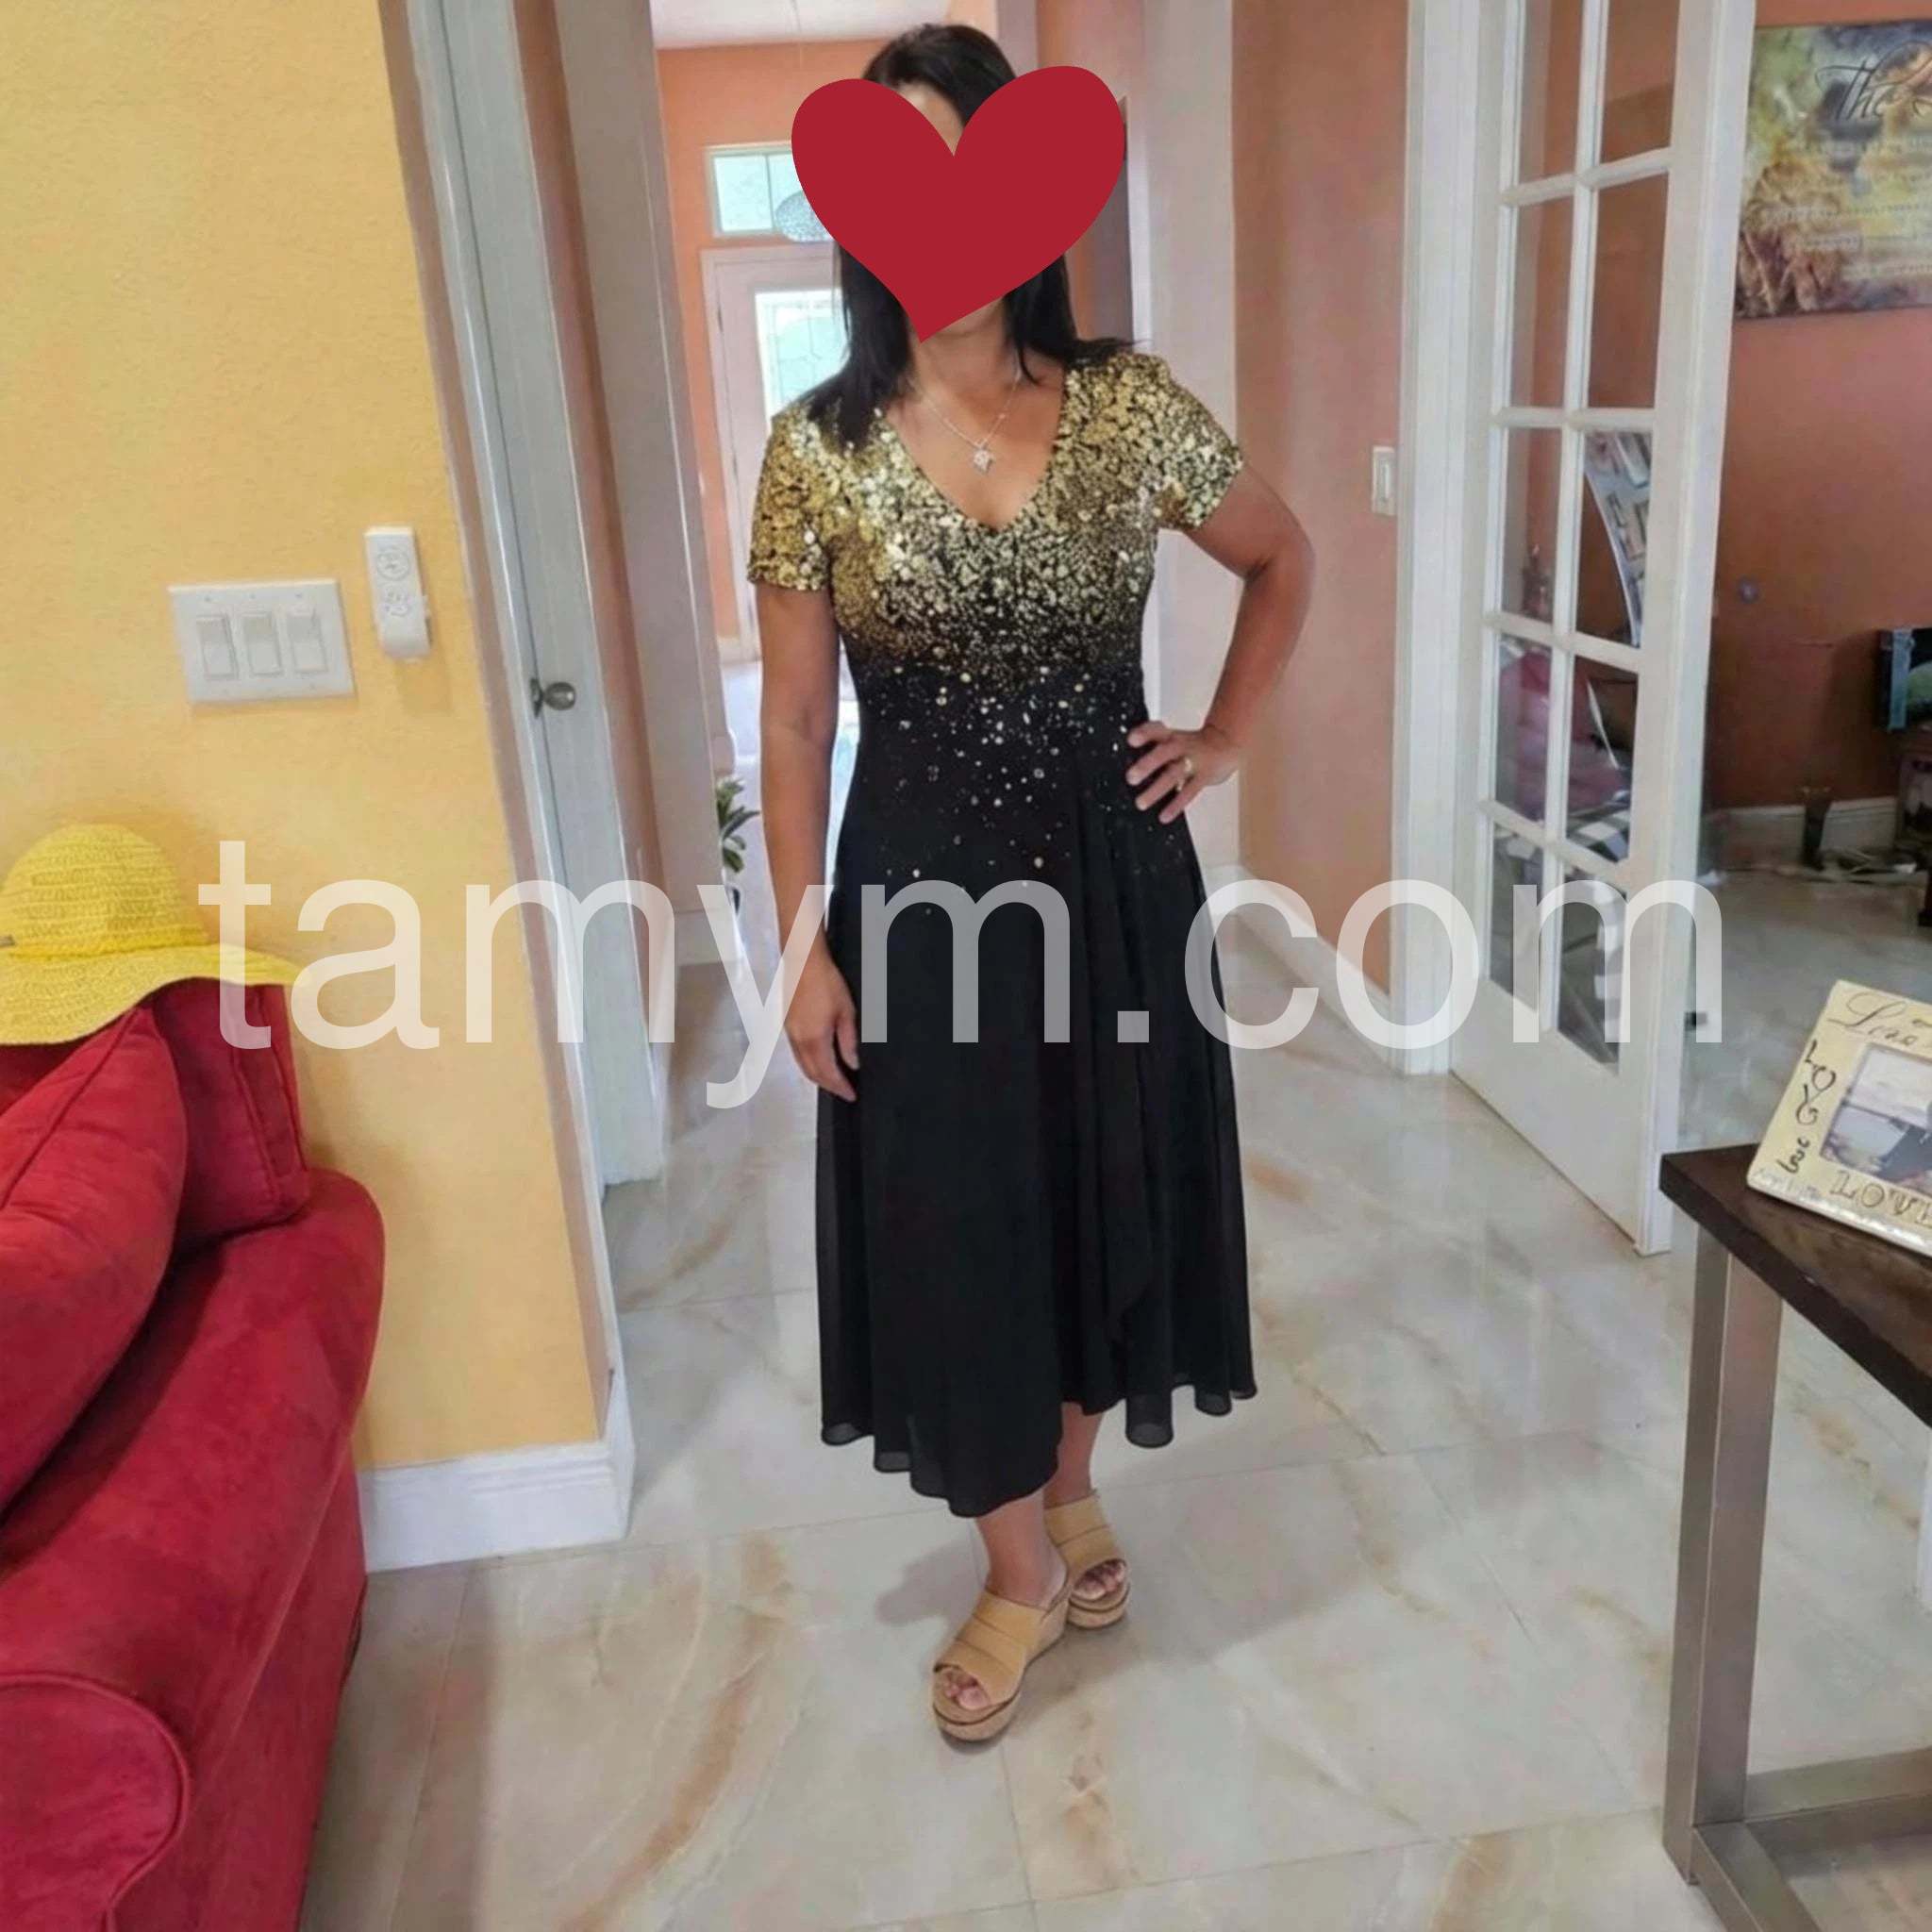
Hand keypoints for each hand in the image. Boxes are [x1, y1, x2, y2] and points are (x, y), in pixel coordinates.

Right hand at [786, 945, 859, 1100]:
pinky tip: (819, 1061)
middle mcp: (798, 1041)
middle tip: (844, 1092)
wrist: (802, 962)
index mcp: (814, 1039)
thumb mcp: (846, 1011)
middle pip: (812, 1073)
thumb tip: (852, 1064)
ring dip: (817, 1077)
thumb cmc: (827, 983)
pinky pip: (797, 1054)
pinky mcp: (787, 1025)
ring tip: (834, 1081)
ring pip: (802, 1065)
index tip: (851, 1095)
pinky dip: (809, 1064)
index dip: (839, 1087)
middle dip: (828, 1086)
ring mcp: (790, 1033)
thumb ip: (848, 1041)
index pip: (827, 1073)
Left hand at [1125, 720, 1239, 822]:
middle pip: (1163, 753)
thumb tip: (1125, 757)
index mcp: (1171, 736)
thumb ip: (1153, 744)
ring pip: (1173, 776)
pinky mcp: (1203, 777)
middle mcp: (1180, 748)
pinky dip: (1176, 805)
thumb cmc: (1193, 744)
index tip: (1131, 740)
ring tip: (1141, 803)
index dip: (1144, 733)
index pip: (1156, 730)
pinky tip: (1164, 816)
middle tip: (1131, 778)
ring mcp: (1192, 762)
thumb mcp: (1174, 737)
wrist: (1226, 744)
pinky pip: (1189, 792)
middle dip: (1147, 765)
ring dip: (1156, 790)